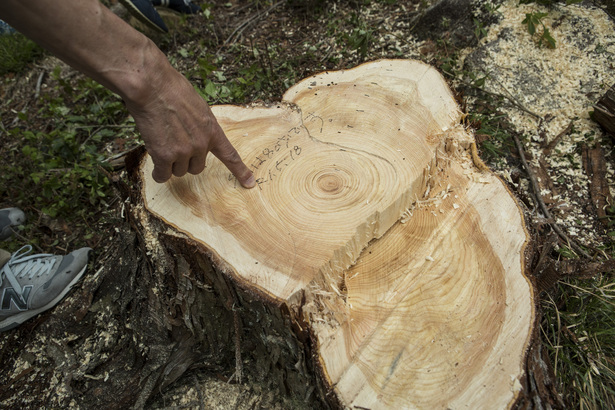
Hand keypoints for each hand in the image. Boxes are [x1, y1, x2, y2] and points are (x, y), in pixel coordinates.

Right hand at [125, 66, 254, 187]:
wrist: (152, 86)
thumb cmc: (172, 90)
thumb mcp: (198, 107)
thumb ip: (200, 126)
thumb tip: (195, 136)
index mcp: (212, 131)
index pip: (230, 155)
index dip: (240, 171)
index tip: (250, 183)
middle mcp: (201, 144)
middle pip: (197, 168)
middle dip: (186, 161)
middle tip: (173, 142)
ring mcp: (183, 151)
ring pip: (178, 171)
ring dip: (170, 163)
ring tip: (161, 140)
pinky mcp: (164, 155)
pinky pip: (163, 175)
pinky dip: (158, 172)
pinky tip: (155, 160)